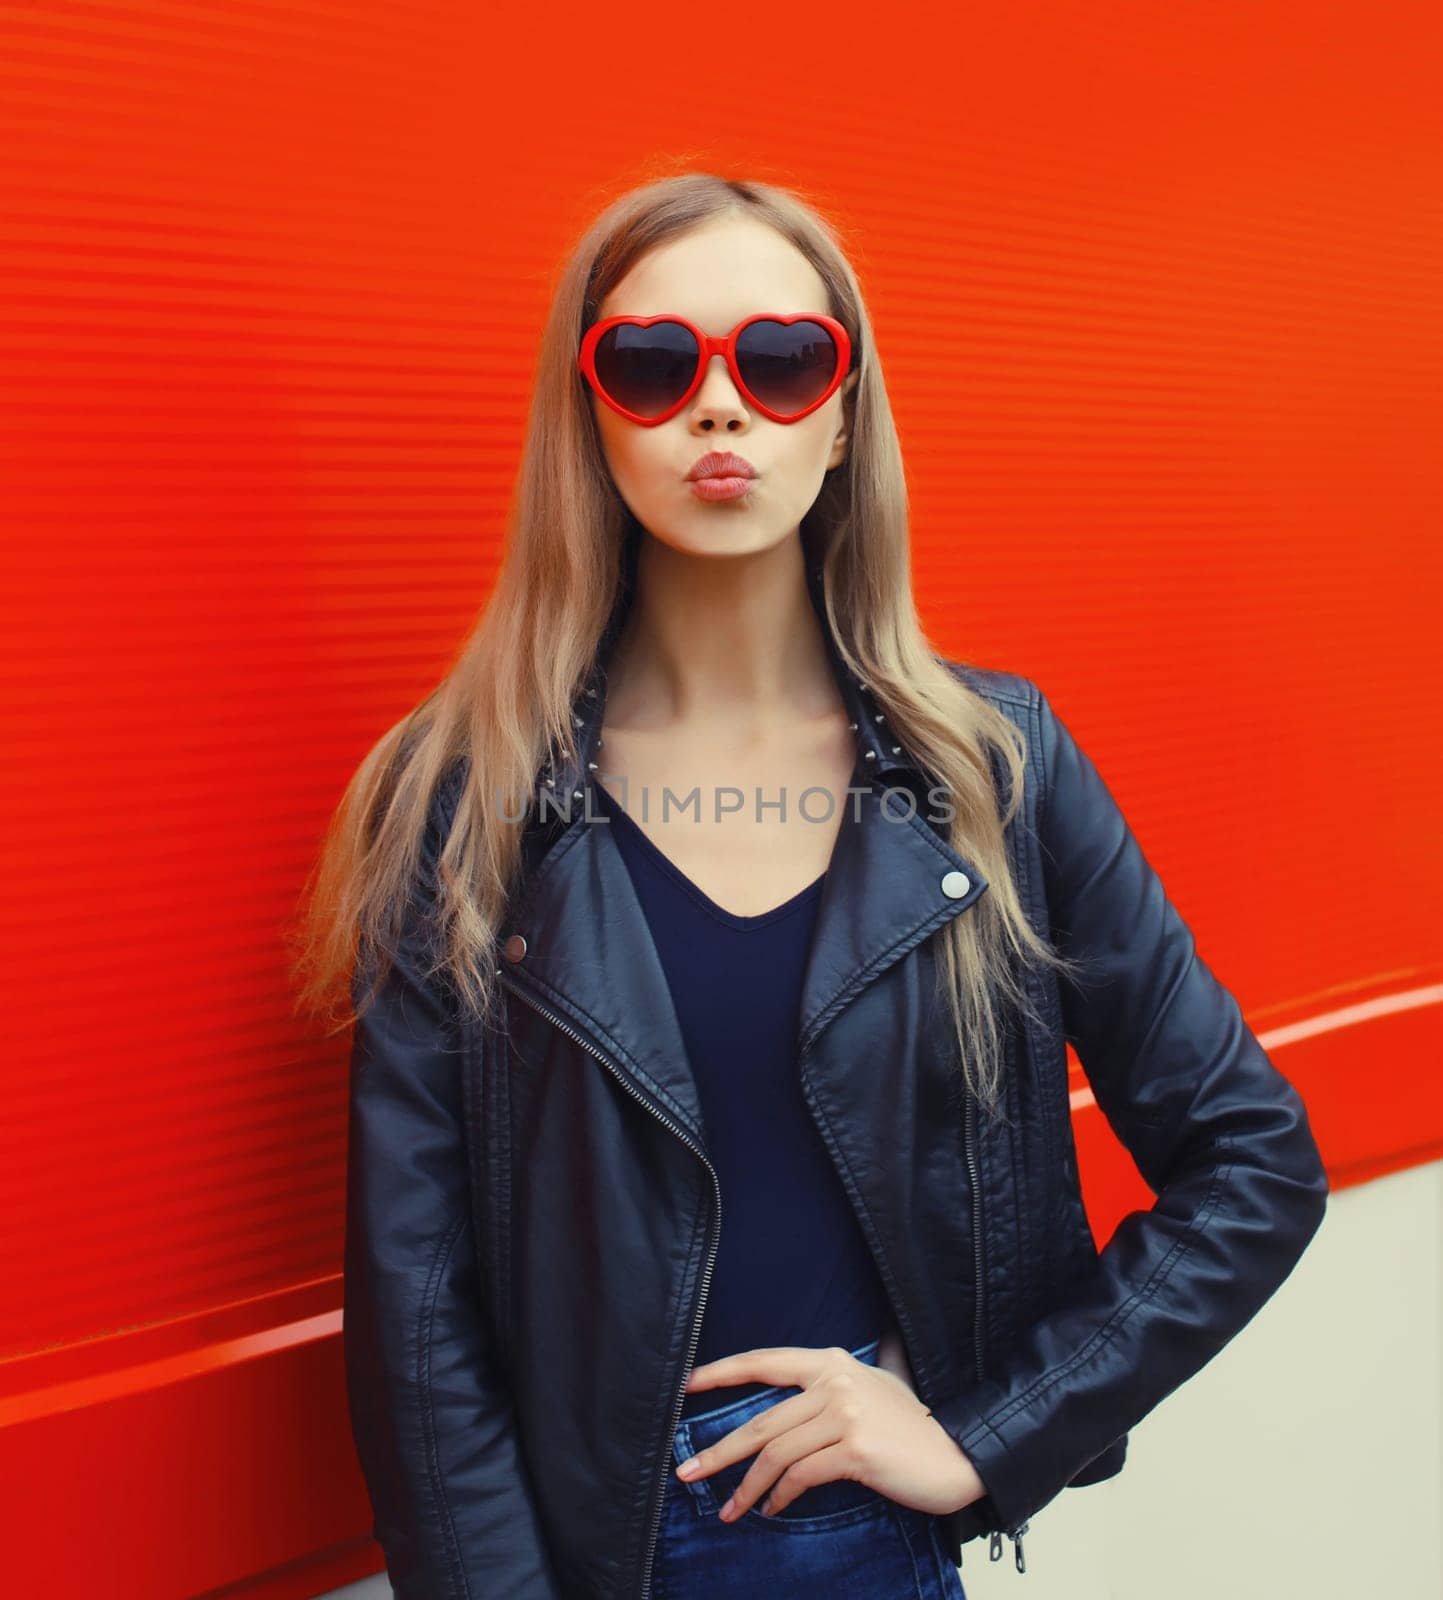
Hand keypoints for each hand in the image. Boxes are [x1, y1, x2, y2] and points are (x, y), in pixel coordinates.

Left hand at [676, 1345, 988, 1520]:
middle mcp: (834, 1380)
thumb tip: (792, 1392)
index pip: (764, 1362)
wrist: (956, 1456)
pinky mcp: (855, 1449)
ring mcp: (845, 1413)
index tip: (685, 1385)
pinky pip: (800, 1477)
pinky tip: (771, 1510)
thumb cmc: (910, 1428)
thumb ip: (831, 1384)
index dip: (721, 1372)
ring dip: (745, 1486)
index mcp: (831, 1361)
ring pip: (774, 1452)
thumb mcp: (870, 1389)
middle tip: (686, 1471)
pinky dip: (779, 1497)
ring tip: (726, 1509)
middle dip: (718, 1450)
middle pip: (760, 1419)